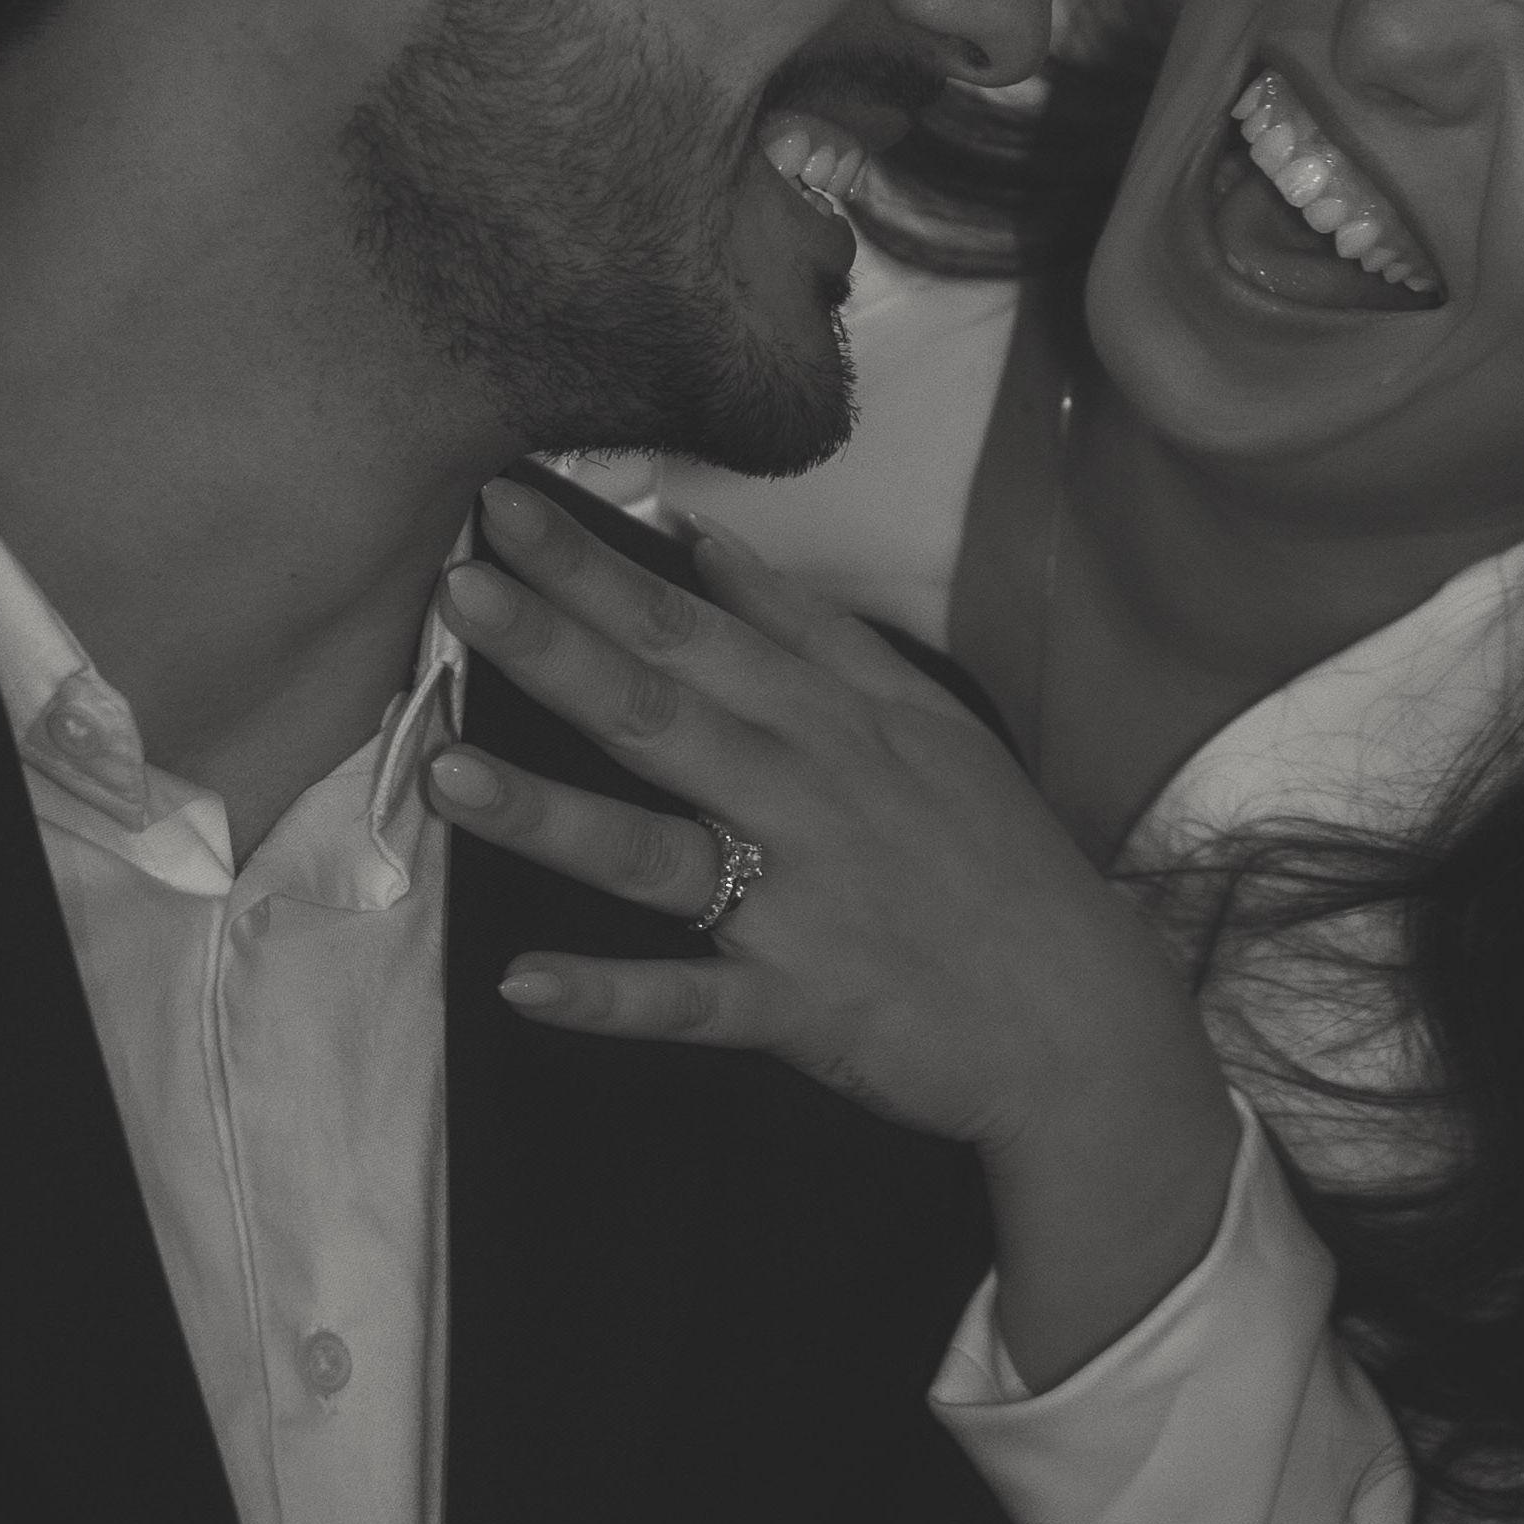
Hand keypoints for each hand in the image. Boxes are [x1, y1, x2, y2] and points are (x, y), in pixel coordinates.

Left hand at [426, 484, 1247, 1384]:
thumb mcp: (925, 719)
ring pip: (654, 854)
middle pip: (661, 712)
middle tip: (457, 588)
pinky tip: (523, 984)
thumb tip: (707, 544)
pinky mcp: (797, 1007)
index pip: (691, 627)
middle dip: (555, 649)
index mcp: (829, 722)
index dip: (591, 571)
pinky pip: (689, 1003)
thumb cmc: (993, 859)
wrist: (1076, 1016)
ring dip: (550, 817)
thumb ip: (811, 630)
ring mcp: (797, 905)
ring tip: (446, 775)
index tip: (501, 508)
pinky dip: (610, 997)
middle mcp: (803, 798)